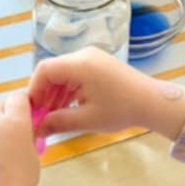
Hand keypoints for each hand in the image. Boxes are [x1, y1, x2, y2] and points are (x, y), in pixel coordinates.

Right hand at [27, 47, 184, 139]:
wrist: (152, 101)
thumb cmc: (120, 110)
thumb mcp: (86, 119)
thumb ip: (58, 122)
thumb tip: (36, 129)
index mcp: (80, 64)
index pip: (44, 70)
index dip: (34, 90)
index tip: (32, 111)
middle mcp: (83, 56)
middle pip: (52, 71)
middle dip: (44, 94)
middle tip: (40, 118)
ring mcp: (92, 58)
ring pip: (63, 73)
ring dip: (55, 94)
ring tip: (53, 118)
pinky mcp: (98, 65)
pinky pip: (74, 74)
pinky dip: (67, 91)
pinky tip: (66, 109)